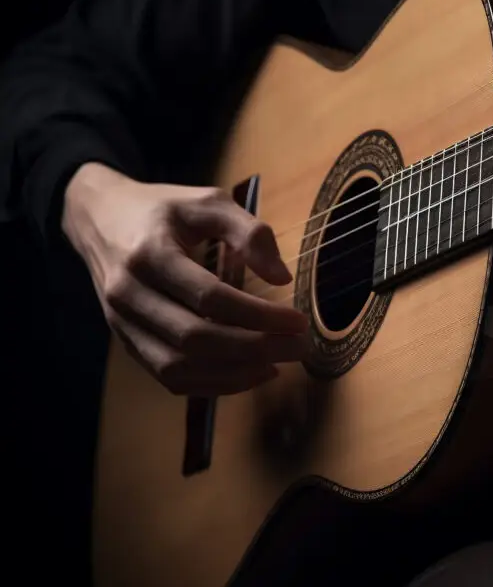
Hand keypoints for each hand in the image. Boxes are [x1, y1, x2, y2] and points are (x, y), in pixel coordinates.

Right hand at [62, 163, 308, 395]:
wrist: (100, 218)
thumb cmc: (162, 209)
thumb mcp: (207, 202)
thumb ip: (249, 232)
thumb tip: (282, 277)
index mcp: (150, 254)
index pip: (211, 298)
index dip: (259, 315)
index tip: (298, 321)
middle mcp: (129, 294)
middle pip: (195, 338)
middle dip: (254, 348)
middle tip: (298, 347)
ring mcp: (122, 323)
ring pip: (179, 367)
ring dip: (233, 374)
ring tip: (277, 364)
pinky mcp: (127, 342)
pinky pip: (168, 376)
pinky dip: (210, 384)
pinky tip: (247, 374)